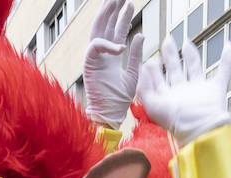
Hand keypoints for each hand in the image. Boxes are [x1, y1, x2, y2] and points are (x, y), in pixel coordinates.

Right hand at [82, 0, 142, 127]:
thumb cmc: (120, 100)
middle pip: (105, 26)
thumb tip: (141, 35)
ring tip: (114, 1)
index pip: (116, 31)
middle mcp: (102, 54)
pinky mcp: (89, 64)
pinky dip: (107, 44)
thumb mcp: (134, 74)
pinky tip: (120, 44)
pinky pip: (96, 47)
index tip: (130, 4)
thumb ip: (136, 55)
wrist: (110, 114)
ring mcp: (94, 58)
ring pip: (98, 30)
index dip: (122, 17)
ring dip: (105, 16)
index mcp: (112, 56)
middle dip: (112, 9)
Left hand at [137, 35, 230, 145]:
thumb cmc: (177, 123)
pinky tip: (228, 46)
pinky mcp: (216, 90)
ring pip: (195, 68)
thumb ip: (145, 88)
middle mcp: (183, 93)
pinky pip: (224, 71)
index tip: (150, 59)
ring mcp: (200, 91)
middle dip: (171, 55)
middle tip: (167, 40)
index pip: (159, 79)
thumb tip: (145, 67)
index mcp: (168, 97)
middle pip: (175, 69)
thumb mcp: (153, 106)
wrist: (202, 131)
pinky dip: (227, 59)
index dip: (154, 69)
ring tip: (186, 42)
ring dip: (191, 54)